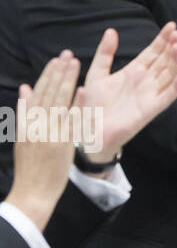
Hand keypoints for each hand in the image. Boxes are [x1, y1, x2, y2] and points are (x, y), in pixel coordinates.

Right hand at [5, 51, 79, 233]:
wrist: (32, 193)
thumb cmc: (29, 166)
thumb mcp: (21, 137)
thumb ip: (24, 112)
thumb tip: (24, 87)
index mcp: (26, 124)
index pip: (37, 93)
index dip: (47, 75)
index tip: (56, 59)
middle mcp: (36, 126)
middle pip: (48, 94)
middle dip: (58, 72)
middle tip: (68, 54)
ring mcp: (50, 134)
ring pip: (59, 102)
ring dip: (67, 81)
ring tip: (74, 63)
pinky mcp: (62, 144)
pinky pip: (71, 121)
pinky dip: (76, 105)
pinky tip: (83, 89)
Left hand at [78, 24, 176, 164]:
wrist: (89, 131)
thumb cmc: (94, 105)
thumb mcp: (96, 74)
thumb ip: (104, 53)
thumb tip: (111, 31)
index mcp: (134, 71)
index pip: (153, 52)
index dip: (162, 39)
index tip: (170, 25)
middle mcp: (146, 81)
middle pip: (165, 60)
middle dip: (172, 45)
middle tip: (175, 32)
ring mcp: (150, 94)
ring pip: (169, 73)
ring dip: (175, 59)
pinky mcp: (151, 109)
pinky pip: (167, 97)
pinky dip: (175, 87)